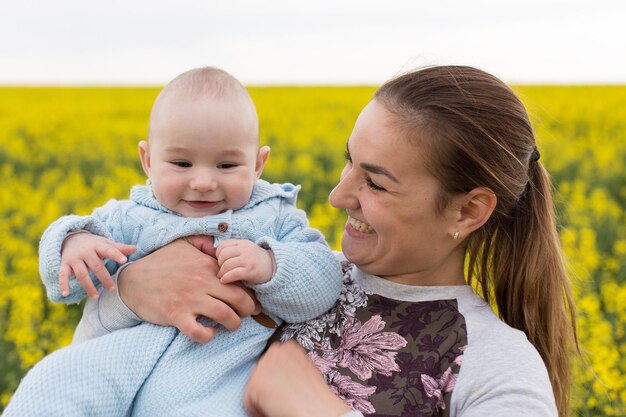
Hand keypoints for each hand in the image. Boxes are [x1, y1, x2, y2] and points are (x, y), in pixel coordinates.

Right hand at [60, 233, 135, 298]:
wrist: (71, 239)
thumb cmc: (94, 245)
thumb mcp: (105, 244)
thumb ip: (119, 248)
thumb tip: (135, 248)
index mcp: (98, 246)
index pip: (108, 250)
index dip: (116, 255)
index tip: (124, 260)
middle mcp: (85, 252)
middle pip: (96, 266)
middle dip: (104, 278)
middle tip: (112, 289)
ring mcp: (74, 259)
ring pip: (81, 274)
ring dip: (88, 286)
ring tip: (96, 297)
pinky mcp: (65, 265)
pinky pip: (63, 275)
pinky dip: (63, 284)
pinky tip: (65, 294)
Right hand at [117, 236, 260, 342]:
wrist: (133, 280)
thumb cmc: (160, 262)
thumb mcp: (183, 244)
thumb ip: (204, 242)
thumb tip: (220, 245)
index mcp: (206, 265)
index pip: (238, 280)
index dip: (249, 292)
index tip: (250, 300)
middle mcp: (202, 282)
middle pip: (239, 299)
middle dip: (248, 309)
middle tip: (246, 314)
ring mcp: (189, 299)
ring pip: (225, 315)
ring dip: (233, 324)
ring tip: (231, 325)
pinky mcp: (176, 315)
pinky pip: (199, 331)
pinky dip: (208, 335)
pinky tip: (209, 333)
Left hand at [216, 239, 275, 284]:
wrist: (274, 267)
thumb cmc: (256, 260)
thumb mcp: (246, 249)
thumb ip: (234, 249)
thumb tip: (215, 255)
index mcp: (243, 243)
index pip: (224, 245)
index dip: (218, 253)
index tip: (220, 261)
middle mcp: (245, 250)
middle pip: (223, 255)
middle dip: (219, 264)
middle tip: (221, 270)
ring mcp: (248, 260)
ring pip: (227, 265)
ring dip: (221, 273)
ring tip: (222, 277)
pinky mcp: (250, 271)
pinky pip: (233, 274)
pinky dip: (226, 278)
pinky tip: (224, 281)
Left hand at [244, 341, 351, 416]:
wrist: (316, 409)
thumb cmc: (316, 395)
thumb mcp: (305, 368)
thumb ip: (289, 365)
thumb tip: (279, 374)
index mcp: (289, 346)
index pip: (272, 361)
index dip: (276, 377)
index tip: (282, 387)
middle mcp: (274, 351)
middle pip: (261, 371)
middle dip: (268, 385)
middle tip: (280, 398)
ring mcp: (263, 365)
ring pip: (253, 386)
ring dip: (263, 396)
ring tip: (279, 403)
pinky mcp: (255, 383)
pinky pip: (248, 401)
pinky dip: (258, 410)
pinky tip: (274, 409)